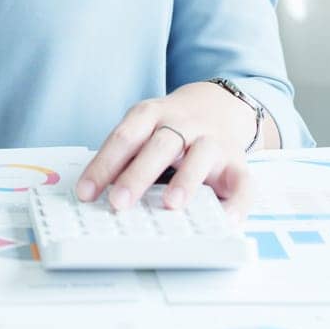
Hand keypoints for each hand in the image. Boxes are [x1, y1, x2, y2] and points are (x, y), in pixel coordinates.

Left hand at [74, 83, 257, 222]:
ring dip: (186, 179)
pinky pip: (243, 183)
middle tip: (119, 202)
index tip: (86, 192)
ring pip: (201, 155)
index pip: (125, 137)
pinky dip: (237, 204)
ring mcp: (213, 141)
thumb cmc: (171, 130)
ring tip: (171, 204)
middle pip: (159, 145)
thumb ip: (126, 156)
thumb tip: (94, 194)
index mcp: (152, 115)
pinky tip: (226, 221)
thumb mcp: (145, 130)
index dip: (104, 164)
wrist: (217, 107)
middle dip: (138, 174)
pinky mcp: (239, 163)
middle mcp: (183, 124)